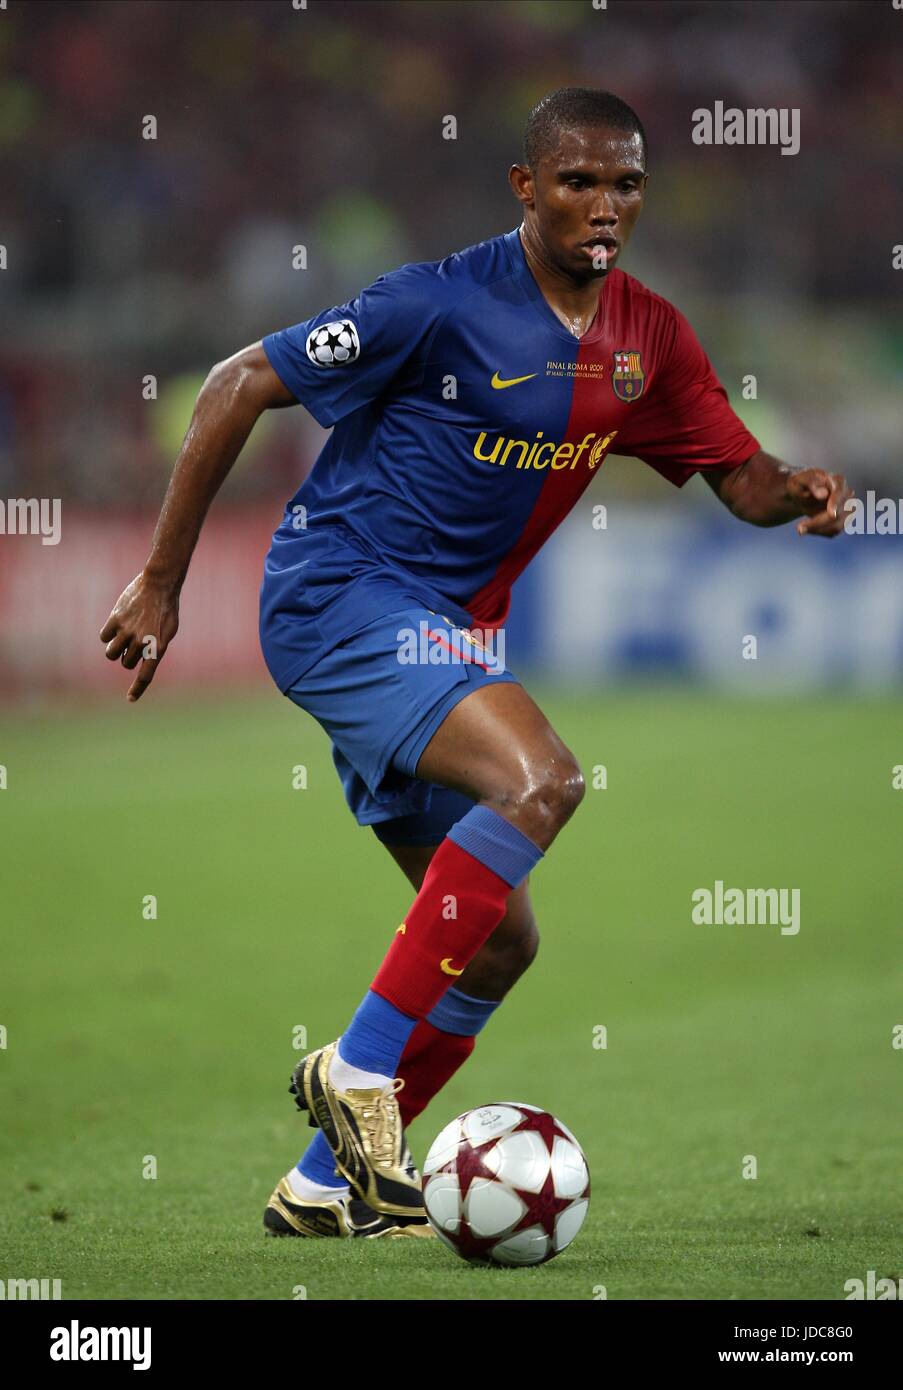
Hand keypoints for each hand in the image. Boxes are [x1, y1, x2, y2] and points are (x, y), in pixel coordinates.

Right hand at [100, 573, 179, 701]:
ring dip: (115, 650)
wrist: (159, 584)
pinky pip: (104, 637)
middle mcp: (142, 642)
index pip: (146, 675)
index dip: (137, 689)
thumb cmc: (166, 609)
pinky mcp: (115, 619)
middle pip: (126, 664)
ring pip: (111, 654)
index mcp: (157, 648)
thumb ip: (155, 649)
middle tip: (134, 644)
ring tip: (123, 637)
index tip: (130, 699)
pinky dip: (108, 635)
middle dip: (127, 658)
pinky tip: (116, 625)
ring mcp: (127, 631)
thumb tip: (142, 661)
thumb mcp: (168, 632)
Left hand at [787, 469, 853, 536]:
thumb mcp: (799, 481)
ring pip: (837, 526)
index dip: (836, 503)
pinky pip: (834, 531)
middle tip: (799, 529)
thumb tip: (824, 494)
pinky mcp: (844, 520)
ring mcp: (848, 508)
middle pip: (838, 513)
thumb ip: (811, 484)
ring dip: (818, 530)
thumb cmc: (801, 484)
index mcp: (838, 480)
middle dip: (818, 522)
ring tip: (801, 529)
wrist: (802, 493)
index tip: (831, 514)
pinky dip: (820, 532)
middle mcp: (847, 494)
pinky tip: (808, 528)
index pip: (839, 492)